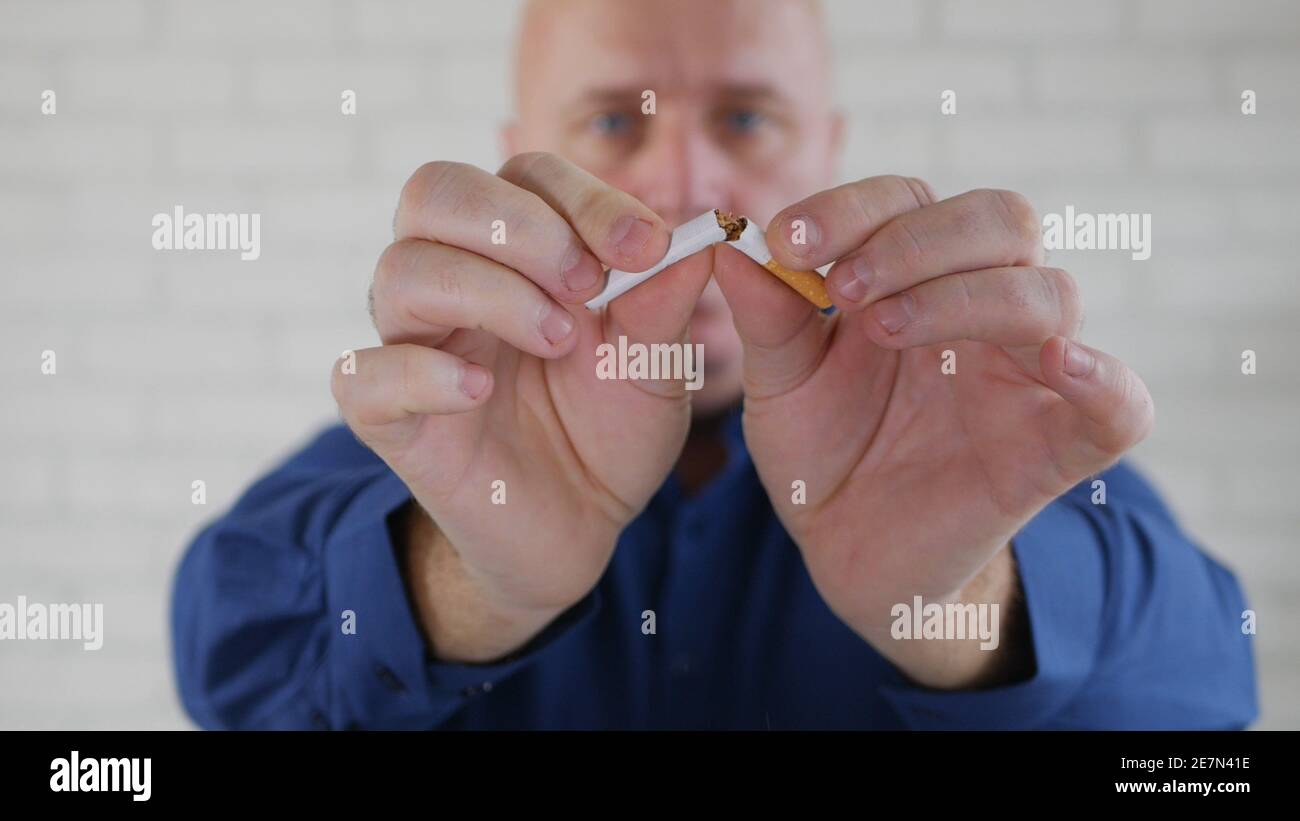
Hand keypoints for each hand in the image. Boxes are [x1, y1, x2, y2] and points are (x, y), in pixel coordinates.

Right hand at [331, 153, 712, 659]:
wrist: (578, 526)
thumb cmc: (607, 431)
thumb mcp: (654, 366)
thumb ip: (665, 303)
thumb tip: (697, 238)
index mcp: (514, 253)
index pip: (524, 176)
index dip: (583, 198)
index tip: (645, 247)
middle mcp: (453, 281)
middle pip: (436, 192)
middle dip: (518, 225)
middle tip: (586, 285)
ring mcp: (413, 345)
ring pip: (401, 271)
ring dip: (488, 292)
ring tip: (555, 340)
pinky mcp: (389, 418)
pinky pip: (362, 374)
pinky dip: (420, 372)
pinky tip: (479, 390)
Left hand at [713, 176, 1153, 686]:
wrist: (848, 550)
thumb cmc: (822, 452)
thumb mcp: (780, 382)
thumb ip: (766, 316)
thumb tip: (730, 240)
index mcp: (916, 276)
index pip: (910, 201)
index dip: (854, 207)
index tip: (787, 239)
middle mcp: (982, 308)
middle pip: (1000, 219)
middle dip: (917, 240)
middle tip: (844, 290)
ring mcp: (1027, 374)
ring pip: (1048, 294)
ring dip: (967, 296)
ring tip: (884, 330)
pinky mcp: (1058, 446)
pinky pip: (1121, 405)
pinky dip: (1105, 379)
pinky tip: (1060, 364)